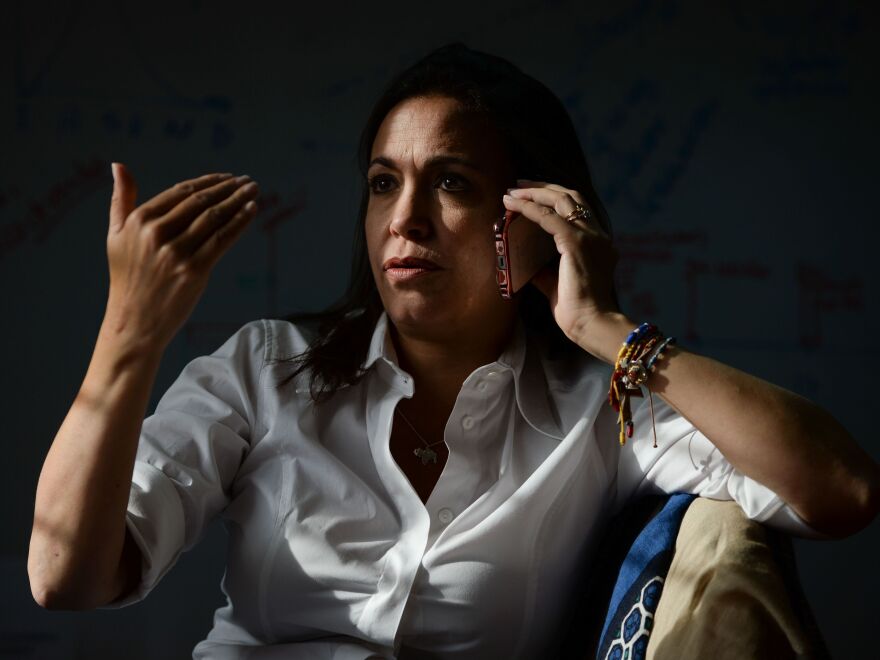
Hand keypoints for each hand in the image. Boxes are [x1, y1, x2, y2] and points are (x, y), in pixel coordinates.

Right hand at [104, 163, 259, 350]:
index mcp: (139, 221)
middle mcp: (156, 234)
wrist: (133, 323)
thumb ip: (121, 200)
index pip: (181, 192)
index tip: (227, 177)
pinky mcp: (194, 271)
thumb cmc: (127, 278)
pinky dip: (239, 223)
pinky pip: (222, 240)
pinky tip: (251, 211)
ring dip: (239, 201)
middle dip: (229, 188)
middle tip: (247, 180)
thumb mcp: (115, 236)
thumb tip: (119, 165)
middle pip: (201, 202)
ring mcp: (176, 253)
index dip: (208, 182)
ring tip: (253, 191)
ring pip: (214, 218)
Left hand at [502, 179, 619, 343]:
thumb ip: (543, 268)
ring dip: (533, 193)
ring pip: (561, 200)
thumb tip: (522, 260)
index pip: (577, 209)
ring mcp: (590, 237)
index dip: (553, 197)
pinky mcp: (576, 243)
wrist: (592, 324)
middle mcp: (597, 235)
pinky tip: (513, 206)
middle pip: (571, 197)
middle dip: (543, 187)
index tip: (530, 194)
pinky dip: (529, 208)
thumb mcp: (556, 283)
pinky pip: (549, 217)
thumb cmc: (577, 310)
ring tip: (512, 192)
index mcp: (598, 242)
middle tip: (518, 185)